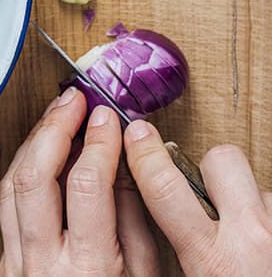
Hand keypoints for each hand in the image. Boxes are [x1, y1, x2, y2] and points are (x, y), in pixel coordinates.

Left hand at [0, 87, 159, 274]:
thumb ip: (136, 218)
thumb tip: (126, 158)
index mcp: (88, 270)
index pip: (86, 185)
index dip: (98, 141)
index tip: (108, 115)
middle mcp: (43, 265)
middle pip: (34, 177)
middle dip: (54, 127)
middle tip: (74, 99)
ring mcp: (17, 266)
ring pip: (11, 184)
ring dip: (34, 140)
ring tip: (58, 114)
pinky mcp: (5, 265)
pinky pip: (6, 204)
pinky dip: (24, 169)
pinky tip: (42, 151)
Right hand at [125, 120, 271, 275]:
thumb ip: (181, 255)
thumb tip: (163, 224)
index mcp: (214, 262)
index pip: (165, 188)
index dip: (145, 154)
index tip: (137, 134)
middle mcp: (254, 239)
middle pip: (221, 159)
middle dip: (210, 172)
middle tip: (208, 202)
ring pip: (259, 186)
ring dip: (249, 203)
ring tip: (249, 240)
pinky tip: (269, 252)